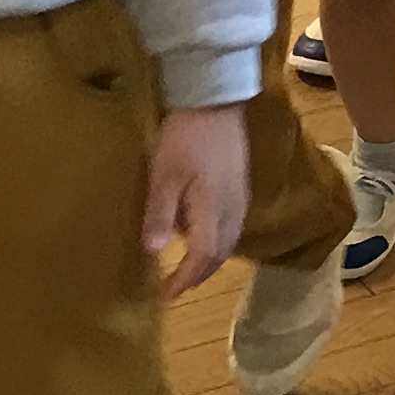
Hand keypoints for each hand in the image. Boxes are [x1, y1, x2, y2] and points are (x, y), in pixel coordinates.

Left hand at [141, 103, 247, 297]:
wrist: (216, 100)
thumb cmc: (185, 136)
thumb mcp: (164, 174)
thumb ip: (161, 214)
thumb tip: (155, 252)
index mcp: (213, 211)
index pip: (202, 258)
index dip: (184, 279)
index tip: (166, 295)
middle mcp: (232, 210)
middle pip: (220, 255)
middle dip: (198, 275)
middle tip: (176, 287)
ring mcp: (240, 197)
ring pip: (229, 242)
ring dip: (209, 261)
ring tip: (187, 267)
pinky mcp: (240, 186)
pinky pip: (231, 226)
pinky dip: (216, 242)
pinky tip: (201, 234)